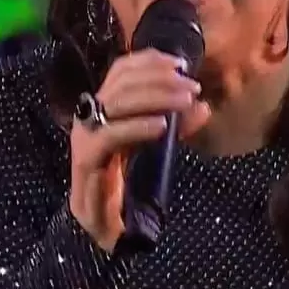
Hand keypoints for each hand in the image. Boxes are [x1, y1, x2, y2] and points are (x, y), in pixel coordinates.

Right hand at [69, 49, 210, 250]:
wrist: (104, 227)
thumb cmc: (128, 185)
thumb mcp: (157, 148)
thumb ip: (177, 126)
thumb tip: (203, 106)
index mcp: (105, 108)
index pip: (121, 70)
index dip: (149, 61)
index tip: (181, 64)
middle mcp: (91, 116)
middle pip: (121, 82)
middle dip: (160, 79)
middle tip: (191, 87)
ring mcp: (85, 136)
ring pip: (116, 102)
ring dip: (155, 97)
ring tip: (184, 101)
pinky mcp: (85, 159)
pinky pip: (109, 135)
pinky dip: (137, 126)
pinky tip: (162, 126)